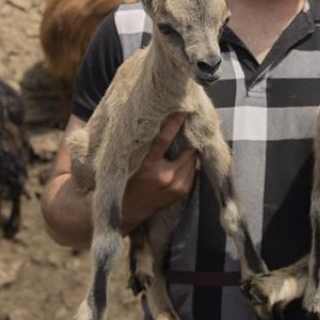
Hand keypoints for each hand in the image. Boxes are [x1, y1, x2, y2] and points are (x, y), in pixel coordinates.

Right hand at [121, 112, 197, 230]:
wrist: (127, 210)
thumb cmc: (126, 181)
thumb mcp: (130, 161)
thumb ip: (144, 146)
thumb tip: (158, 123)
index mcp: (147, 166)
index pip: (164, 139)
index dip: (174, 122)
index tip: (183, 108)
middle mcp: (165, 176)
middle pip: (187, 150)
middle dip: (188, 139)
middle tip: (188, 127)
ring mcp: (176, 186)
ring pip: (192, 160)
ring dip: (190, 152)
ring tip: (184, 145)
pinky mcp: (182, 192)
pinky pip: (193, 171)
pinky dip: (189, 164)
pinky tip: (181, 160)